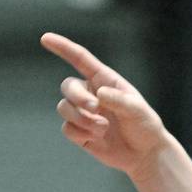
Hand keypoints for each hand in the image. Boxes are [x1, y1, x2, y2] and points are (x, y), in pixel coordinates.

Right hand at [42, 32, 168, 179]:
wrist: (145, 154)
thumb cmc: (145, 126)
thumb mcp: (138, 110)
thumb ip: (119, 100)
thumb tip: (99, 94)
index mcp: (104, 81)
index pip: (80, 60)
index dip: (63, 48)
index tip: (45, 38)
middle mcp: (90, 93)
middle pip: (68, 86)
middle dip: (78, 97)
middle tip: (95, 108)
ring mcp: (83, 113)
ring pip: (64, 108)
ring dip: (82, 119)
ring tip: (103, 128)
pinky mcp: (79, 132)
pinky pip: (67, 128)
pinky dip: (80, 133)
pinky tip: (97, 138)